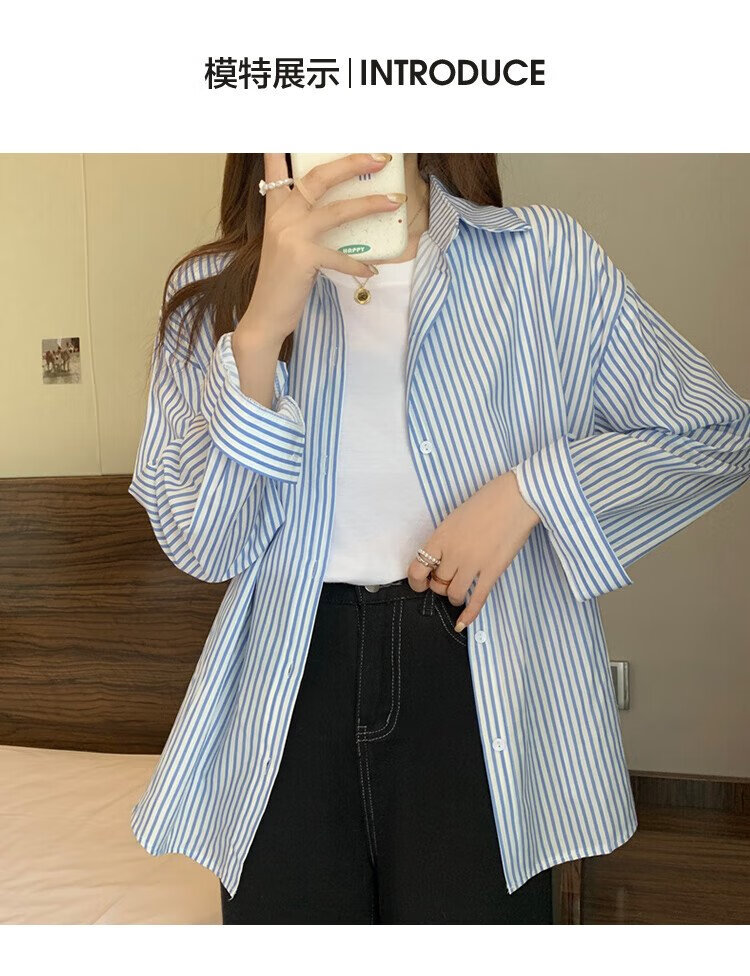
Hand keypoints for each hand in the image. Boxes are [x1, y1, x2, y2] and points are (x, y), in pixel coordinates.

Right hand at [237, 153, 406, 346]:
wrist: (266, 315)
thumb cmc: (283, 281)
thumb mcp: (285, 244)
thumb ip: (301, 221)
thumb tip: (336, 209)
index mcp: (276, 210)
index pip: (277, 169)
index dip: (285, 146)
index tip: (296, 125)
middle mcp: (282, 217)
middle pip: (319, 178)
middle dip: (352, 163)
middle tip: (380, 157)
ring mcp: (291, 236)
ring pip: (337, 211)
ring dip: (370, 205)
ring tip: (395, 202)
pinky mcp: (302, 259)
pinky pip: (340, 257)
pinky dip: (358, 265)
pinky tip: (372, 270)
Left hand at [406, 471, 540, 631]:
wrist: (516, 499)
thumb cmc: (486, 502)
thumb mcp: (455, 517)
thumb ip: (445, 539)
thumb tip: (439, 558)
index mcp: (440, 537)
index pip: (417, 568)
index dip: (417, 580)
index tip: (421, 582)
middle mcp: (453, 553)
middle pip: (438, 583)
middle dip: (440, 585)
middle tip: (448, 581)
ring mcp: (473, 564)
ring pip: (454, 594)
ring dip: (455, 596)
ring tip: (460, 591)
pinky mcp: (492, 572)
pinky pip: (477, 600)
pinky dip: (468, 615)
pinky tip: (462, 624)